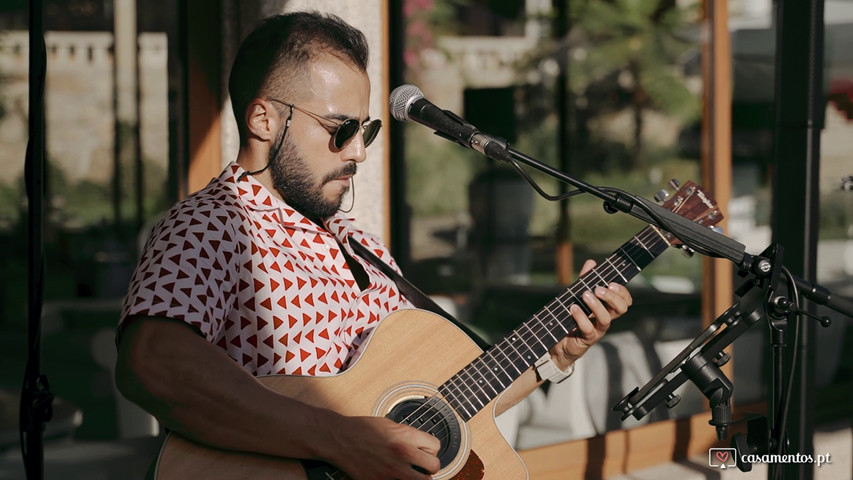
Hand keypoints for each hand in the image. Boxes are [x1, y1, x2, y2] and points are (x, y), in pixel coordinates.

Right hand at [323, 415, 440, 479]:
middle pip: (434, 466)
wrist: (340, 439)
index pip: (436, 446)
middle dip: (429, 465)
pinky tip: (396, 478)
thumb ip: (408, 436)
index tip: (426, 450)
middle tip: (422, 465)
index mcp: (406, 436)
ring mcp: (392, 471)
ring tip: (412, 474)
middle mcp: (402, 453)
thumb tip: (421, 445)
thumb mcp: (390, 424)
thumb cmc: (362, 429)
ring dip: (419, 478)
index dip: (431, 449)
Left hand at [549, 259, 632, 368]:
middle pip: (621, 308)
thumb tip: (591, 262)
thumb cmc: (571, 318)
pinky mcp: (586, 339)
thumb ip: (585, 281)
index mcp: (607, 308)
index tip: (611, 283)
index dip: (622, 292)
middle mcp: (605, 319)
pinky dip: (581, 317)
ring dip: (596, 305)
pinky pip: (589, 329)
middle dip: (612, 296)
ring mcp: (597, 330)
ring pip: (606, 319)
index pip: (625, 301)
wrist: (558, 343)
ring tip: (585, 295)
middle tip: (598, 289)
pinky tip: (573, 308)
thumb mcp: (577, 296)